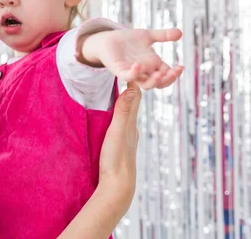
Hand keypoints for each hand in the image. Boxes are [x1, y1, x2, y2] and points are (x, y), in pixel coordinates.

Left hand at [80, 28, 183, 88]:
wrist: (107, 40)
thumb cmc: (128, 40)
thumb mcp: (147, 36)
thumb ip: (163, 35)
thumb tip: (180, 33)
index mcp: (152, 65)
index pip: (166, 75)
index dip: (174, 74)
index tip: (181, 66)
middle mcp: (144, 71)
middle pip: (158, 83)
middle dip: (168, 79)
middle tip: (175, 71)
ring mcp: (132, 72)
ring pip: (145, 84)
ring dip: (154, 81)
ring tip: (160, 74)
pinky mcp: (119, 70)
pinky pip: (127, 76)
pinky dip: (134, 73)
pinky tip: (138, 65)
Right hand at [97, 82, 140, 206]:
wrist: (117, 187)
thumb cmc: (116, 159)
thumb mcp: (117, 132)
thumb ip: (123, 111)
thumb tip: (133, 88)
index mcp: (131, 122)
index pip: (134, 95)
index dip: (132, 79)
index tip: (128, 64)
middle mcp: (132, 128)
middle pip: (133, 102)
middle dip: (130, 86)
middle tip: (125, 70)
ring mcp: (127, 137)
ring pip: (128, 113)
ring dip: (126, 99)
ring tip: (120, 88)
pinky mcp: (121, 145)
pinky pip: (123, 122)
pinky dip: (121, 112)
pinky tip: (116, 116)